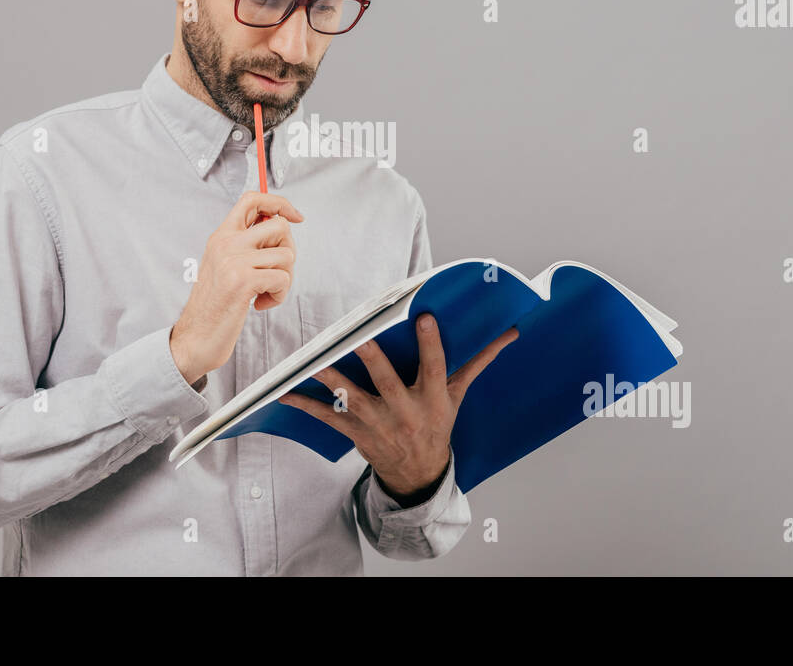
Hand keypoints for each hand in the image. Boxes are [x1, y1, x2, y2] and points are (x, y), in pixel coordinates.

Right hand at [171, 191, 304, 384]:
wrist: (195, 337)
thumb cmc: (214, 306)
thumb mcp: (224, 265)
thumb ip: (246, 245)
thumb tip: (281, 227)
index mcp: (221, 236)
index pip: (252, 199)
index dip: (279, 203)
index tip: (295, 216)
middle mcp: (226, 242)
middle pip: (279, 226)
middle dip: (288, 251)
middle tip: (275, 272)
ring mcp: (233, 259)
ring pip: (286, 254)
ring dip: (284, 279)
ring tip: (264, 292)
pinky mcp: (243, 280)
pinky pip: (283, 278)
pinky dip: (279, 295)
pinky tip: (260, 304)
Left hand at [278, 312, 518, 504]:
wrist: (418, 474)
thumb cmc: (437, 425)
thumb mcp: (457, 395)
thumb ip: (478, 361)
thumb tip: (508, 333)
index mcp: (432, 398)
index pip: (434, 367)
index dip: (430, 343)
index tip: (423, 317)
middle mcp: (405, 411)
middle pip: (388, 381)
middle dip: (374, 360)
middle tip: (361, 336)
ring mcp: (378, 423)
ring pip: (353, 396)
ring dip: (332, 379)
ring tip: (314, 359)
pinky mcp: (356, 431)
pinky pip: (328, 416)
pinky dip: (306, 404)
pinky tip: (285, 391)